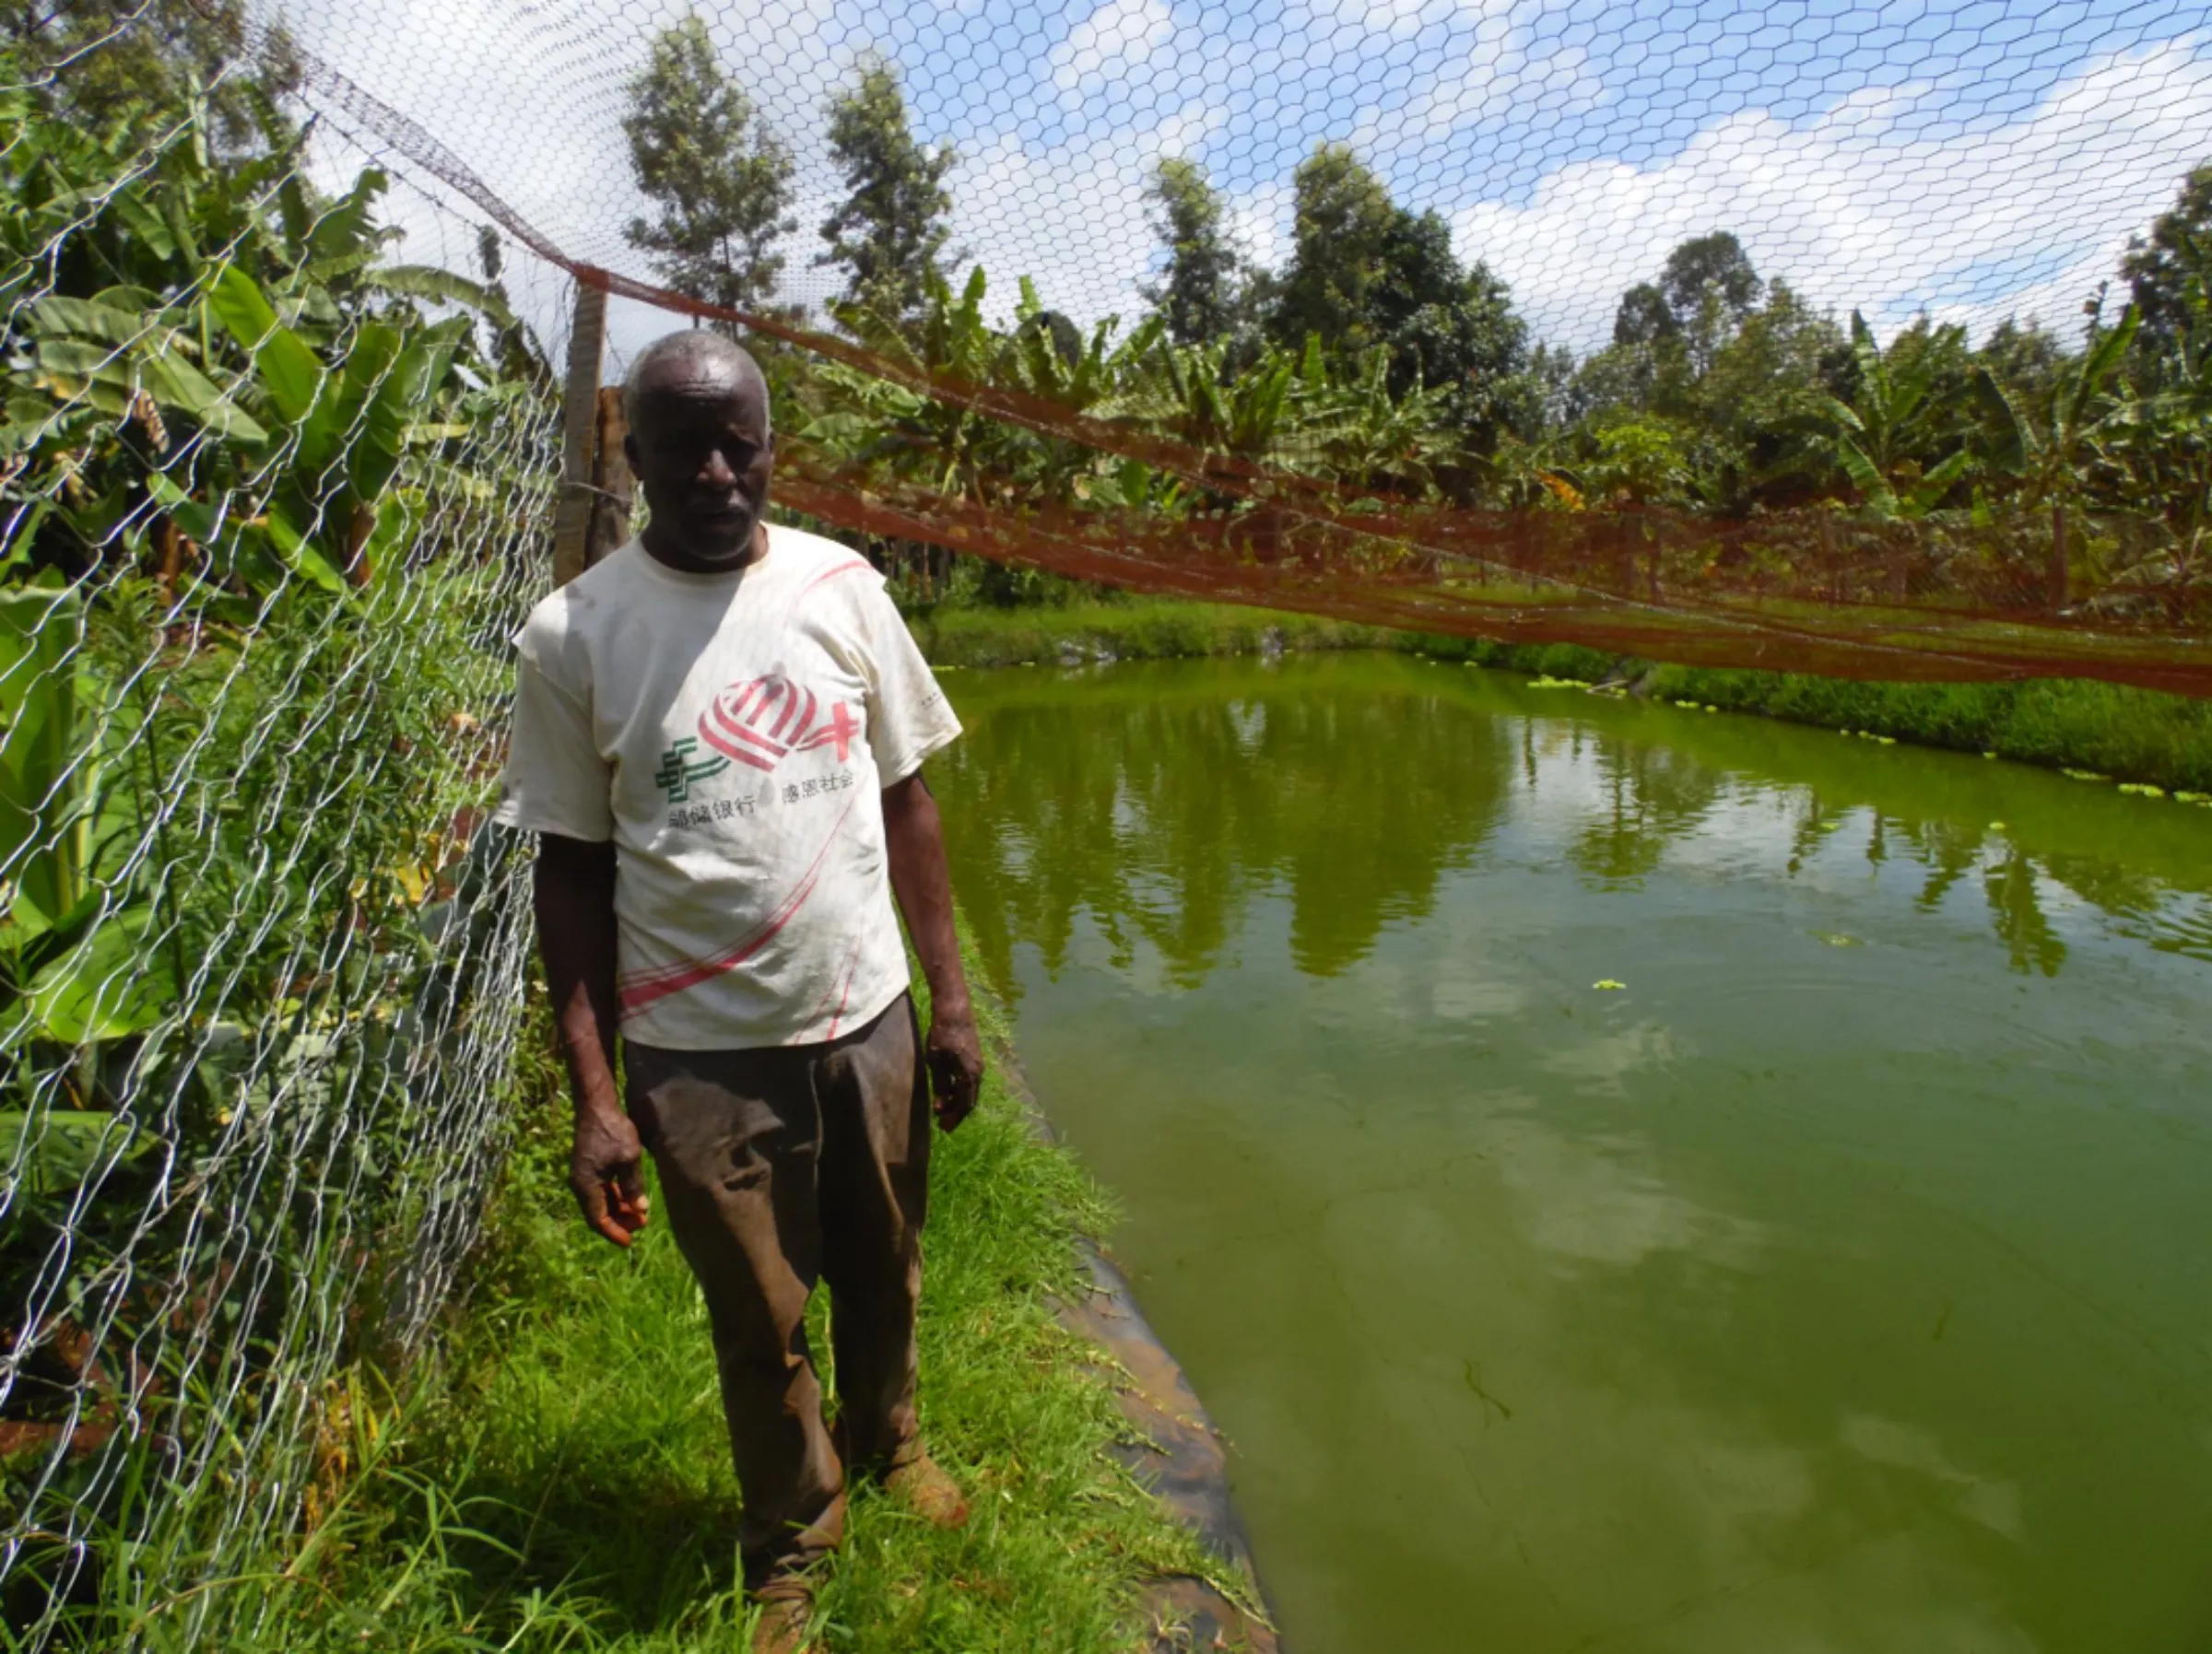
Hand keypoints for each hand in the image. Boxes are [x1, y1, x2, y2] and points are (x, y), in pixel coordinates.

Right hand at [571, 1106, 648, 1246]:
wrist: (597, 1105)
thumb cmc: (613, 1131)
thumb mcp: (629, 1159)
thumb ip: (633, 1186)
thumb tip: (639, 1209)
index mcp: (586, 1185)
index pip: (598, 1219)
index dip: (614, 1232)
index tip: (630, 1241)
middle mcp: (581, 1183)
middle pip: (598, 1212)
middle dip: (619, 1222)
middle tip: (641, 1226)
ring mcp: (584, 1174)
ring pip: (600, 1201)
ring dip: (618, 1209)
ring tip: (640, 1215)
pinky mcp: (589, 1166)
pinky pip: (601, 1189)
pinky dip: (615, 1196)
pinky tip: (630, 1198)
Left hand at [925, 1006, 984, 1132]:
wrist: (955, 1011)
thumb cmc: (943, 1036)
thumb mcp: (936, 1062)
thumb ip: (940, 1085)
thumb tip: (940, 1107)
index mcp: (969, 1076)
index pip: (964, 1105)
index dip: (954, 1118)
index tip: (943, 1127)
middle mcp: (978, 1073)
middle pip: (970, 1100)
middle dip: (957, 1113)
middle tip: (943, 1122)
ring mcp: (978, 1065)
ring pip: (971, 1091)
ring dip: (958, 1101)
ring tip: (944, 1108)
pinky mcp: (975, 1057)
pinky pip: (970, 1081)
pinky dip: (960, 1090)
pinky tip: (949, 1089)